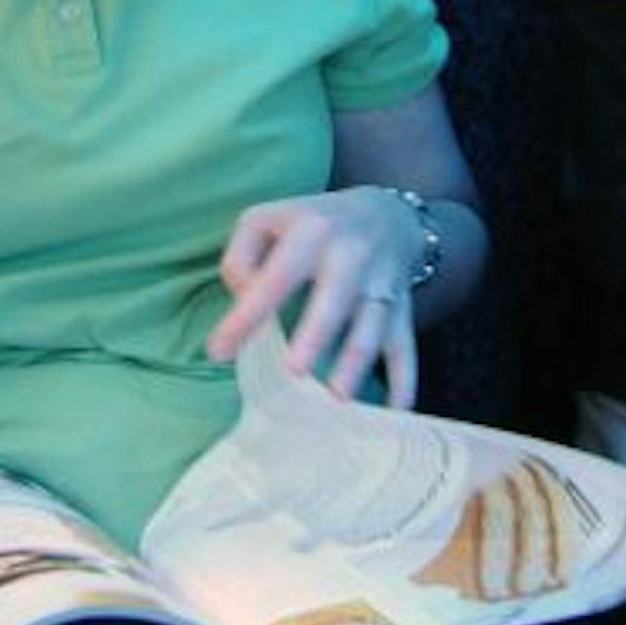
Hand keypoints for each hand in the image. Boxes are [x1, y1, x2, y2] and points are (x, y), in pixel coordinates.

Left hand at [205, 188, 423, 405]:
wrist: (386, 213)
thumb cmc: (311, 224)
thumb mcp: (265, 219)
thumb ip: (241, 258)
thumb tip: (242, 302)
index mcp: (312, 232)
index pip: (277, 277)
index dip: (247, 315)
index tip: (219, 351)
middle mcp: (352, 256)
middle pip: (335, 298)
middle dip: (316, 335)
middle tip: (294, 372)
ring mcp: (381, 285)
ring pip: (372, 327)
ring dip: (357, 362)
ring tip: (338, 397)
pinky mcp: (401, 311)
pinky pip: (405, 347)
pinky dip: (406, 381)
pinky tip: (398, 411)